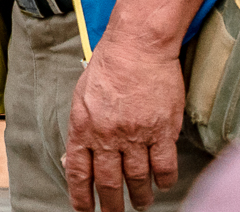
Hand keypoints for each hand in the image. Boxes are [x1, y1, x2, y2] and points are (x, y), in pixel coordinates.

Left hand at [63, 41, 183, 211]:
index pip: (79, 172)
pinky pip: (164, 166)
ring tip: (141, 203)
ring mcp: (136, 134)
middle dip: (111, 204)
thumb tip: (75, 156)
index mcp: (84, 126)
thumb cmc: (109, 66)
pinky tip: (163, 184)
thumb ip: (81, 127)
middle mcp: (108, 135)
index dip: (81, 196)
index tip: (84, 209)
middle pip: (109, 182)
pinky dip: (164, 180)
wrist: (138, 45)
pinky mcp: (162, 130)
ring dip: (140, 196)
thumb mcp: (81, 95)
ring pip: (137, 178)